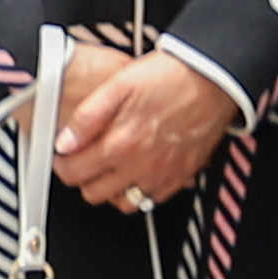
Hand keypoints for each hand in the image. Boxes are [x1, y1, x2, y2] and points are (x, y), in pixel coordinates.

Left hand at [45, 36, 237, 212]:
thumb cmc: (172, 76)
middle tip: (85, 161)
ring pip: (123, 202)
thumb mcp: (120, 84)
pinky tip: (138, 171)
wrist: (215, 77)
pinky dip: (140, 191)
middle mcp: (142, 164)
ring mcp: (163, 173)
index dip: (62, 164)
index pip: (74, 172)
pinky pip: (152, 200)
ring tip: (110, 168)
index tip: (64, 155)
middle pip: (94, 193)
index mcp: (122, 143)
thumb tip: (65, 141)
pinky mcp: (182, 175)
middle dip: (83, 178)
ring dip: (111, 189)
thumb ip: (88, 116)